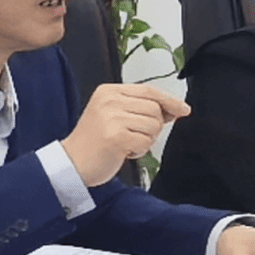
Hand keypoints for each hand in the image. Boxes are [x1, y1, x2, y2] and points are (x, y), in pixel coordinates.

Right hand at [61, 84, 189, 186]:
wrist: (71, 163)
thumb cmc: (94, 142)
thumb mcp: (113, 115)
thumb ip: (140, 108)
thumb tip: (174, 109)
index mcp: (109, 91)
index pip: (149, 90)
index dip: (169, 100)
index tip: (183, 109)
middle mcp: (110, 100)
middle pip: (154, 108)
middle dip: (153, 127)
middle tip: (135, 137)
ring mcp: (112, 118)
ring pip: (153, 125)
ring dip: (146, 140)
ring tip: (126, 144)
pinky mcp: (116, 136)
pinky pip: (146, 142)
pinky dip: (139, 151)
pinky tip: (124, 152)